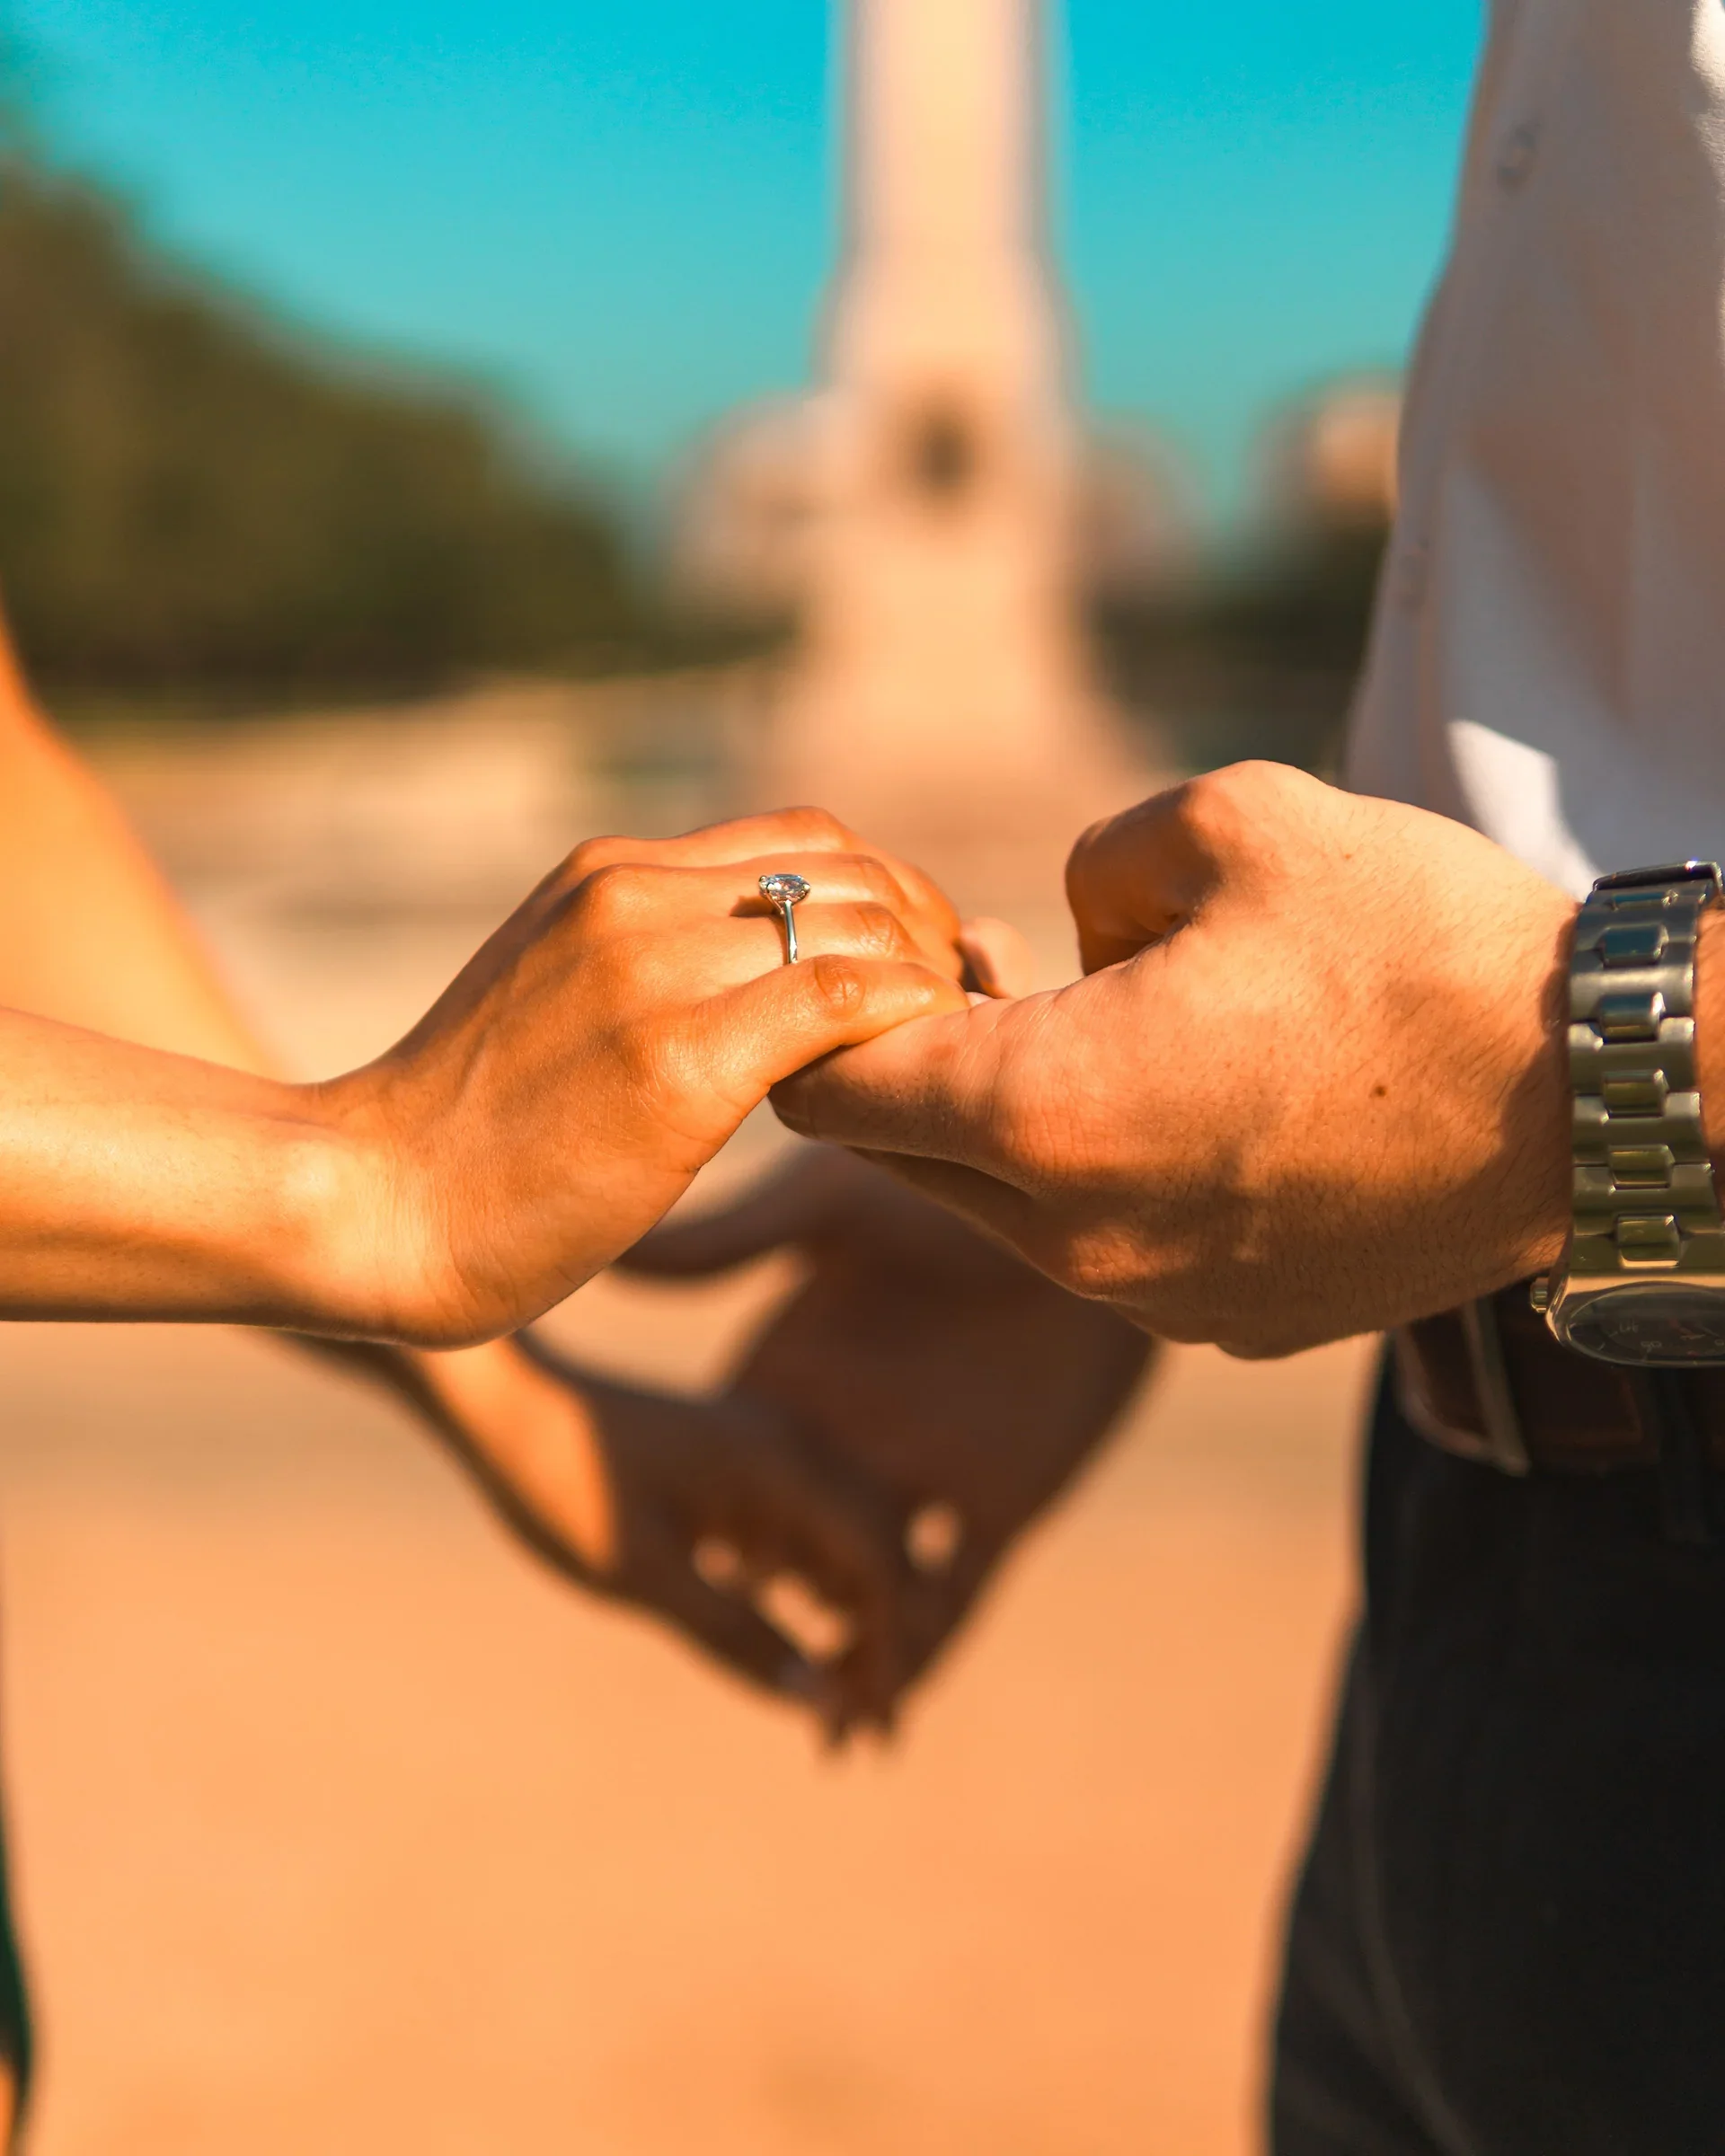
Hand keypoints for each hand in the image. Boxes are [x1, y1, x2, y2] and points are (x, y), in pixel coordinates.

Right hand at [319, 807, 969, 1345]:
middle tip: (952, 1009)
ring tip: (941, 1052)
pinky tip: (920, 1067)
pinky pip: (839, 1001)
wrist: (372, 1203)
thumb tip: (756, 973)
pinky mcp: (676, 1061)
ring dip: (925, 982)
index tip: (916, 964)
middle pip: (846, 870)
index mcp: (609, 871)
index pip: (804, 837)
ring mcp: (651, 970)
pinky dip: (906, 1021)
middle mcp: (632, 894)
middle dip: (925, 932)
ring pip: (857, 926)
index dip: (888, 892)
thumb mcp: (555, 993)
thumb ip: (648, 958)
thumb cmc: (468, 1127)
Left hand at [326, 1330, 914, 1727]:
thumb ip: (736, 1634)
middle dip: (882, 1644)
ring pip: (843, 1545)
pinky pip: (802, 1531)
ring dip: (850, 1621)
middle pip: (879, 1552)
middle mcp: (792, 1446)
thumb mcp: (644, 1574)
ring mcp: (767, 1451)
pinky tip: (794, 1646)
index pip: (881, 1563)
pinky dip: (810, 1591)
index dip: (890, 1651)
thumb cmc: (564, 1482)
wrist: (497, 1401)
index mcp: (783, 1462)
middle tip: (864, 1741)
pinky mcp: (738, 1464)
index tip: (872, 1731)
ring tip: (833, 1712)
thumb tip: (819, 1701)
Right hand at [619, 1146, 1153, 1734]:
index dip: (699, 1536)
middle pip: (796, 1554)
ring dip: (846, 1663)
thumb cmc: (955, 1189)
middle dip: (768, 1624)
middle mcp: (857, 1437)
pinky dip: (922, 1660)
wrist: (1089, 1199)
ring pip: (871, 1595)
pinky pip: (954, 1600)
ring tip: (817, 1732)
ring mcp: (928, 1476)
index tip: (651, 1593)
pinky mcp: (1002, 1502)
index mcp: (801, 1378)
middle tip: (739, 1689)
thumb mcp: (830, 1208)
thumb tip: (608, 1240)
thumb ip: (728, 1239)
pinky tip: (890, 1712)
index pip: (735, 1478)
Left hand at [773, 763, 1576, 1356]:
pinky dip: (1099, 1179)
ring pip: (1000, 1210)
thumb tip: (1066, 933)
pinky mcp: (1224, 1324)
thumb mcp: (1237, 821)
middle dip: (910, 1065)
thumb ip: (1097, 860)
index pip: (831, 1089)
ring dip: (1007, 1123)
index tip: (889, 951)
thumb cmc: (1420, 945)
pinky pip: (1103, 1248)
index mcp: (1045, 1111)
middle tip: (980, 968)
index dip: (830, 1009)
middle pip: (899, 1159)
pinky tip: (1187, 1099)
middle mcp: (1073, 1236)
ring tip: (1094, 1020)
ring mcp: (1149, 1299)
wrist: (1599, 1098)